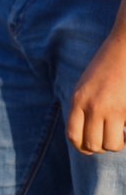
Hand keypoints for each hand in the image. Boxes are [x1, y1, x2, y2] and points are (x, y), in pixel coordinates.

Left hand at [68, 16, 125, 154]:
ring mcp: (112, 109)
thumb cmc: (107, 66)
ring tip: (122, 132)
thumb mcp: (86, 85)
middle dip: (102, 147)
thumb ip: (83, 106)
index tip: (92, 145)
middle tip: (110, 137)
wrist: (124, 48)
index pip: (73, 136)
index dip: (83, 147)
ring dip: (117, 143)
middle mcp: (92, 106)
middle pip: (92, 145)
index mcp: (78, 100)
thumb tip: (85, 134)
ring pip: (111, 145)